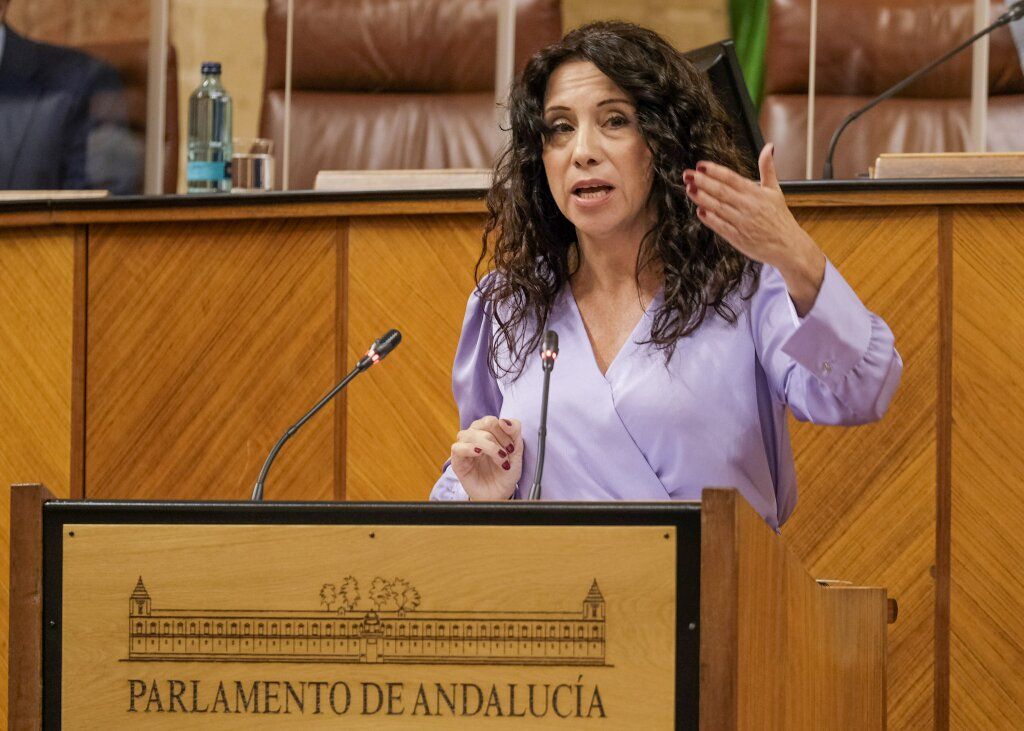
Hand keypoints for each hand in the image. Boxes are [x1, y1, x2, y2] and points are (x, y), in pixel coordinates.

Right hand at [450, 416, 522, 500]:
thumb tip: (504, 420)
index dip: (504, 431)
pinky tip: (479, 453)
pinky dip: (468, 448)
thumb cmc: (506, 473)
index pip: (492, 421)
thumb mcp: (517, 452)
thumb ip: (515, 432)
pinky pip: (457, 448)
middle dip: (498, 439)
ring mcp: (465, 448)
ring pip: (470, 434)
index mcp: (488, 432)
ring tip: (499, 460)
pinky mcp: (457, 461)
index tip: (512, 448)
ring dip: (488, 446)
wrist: (500, 494)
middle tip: (506, 455)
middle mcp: (475, 437)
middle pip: (483, 424)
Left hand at [683, 143, 825, 314]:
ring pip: (718, 208)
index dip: (714, 171)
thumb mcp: (775, 191)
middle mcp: (748, 206)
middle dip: (702, 182)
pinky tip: (699, 211)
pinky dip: (709, 219)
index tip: (700, 165)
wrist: (788, 246)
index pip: (731, 178)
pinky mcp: (738, 238)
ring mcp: (742, 223)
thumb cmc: (779, 218)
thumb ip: (768, 169)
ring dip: (702, 198)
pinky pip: (720, 226)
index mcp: (756, 193)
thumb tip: (769, 147)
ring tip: (689, 189)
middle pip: (721, 191)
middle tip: (687, 174)